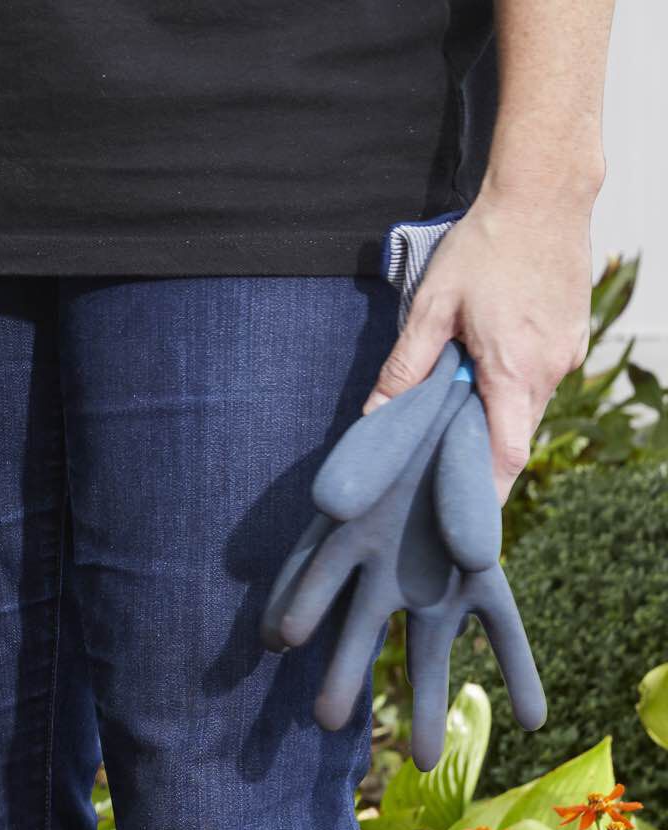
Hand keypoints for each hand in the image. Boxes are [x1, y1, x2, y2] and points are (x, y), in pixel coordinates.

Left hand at [364, 191, 594, 502]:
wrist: (546, 191)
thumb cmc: (486, 245)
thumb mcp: (431, 306)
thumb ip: (404, 367)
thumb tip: (374, 416)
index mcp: (513, 370)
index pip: (506, 456)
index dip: (484, 494)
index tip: (460, 520)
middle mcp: (549, 369)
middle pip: (514, 439)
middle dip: (478, 463)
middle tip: (439, 480)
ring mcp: (567, 354)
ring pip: (526, 411)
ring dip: (493, 423)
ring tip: (452, 427)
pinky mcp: (572, 338)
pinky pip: (538, 384)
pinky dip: (510, 394)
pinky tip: (481, 382)